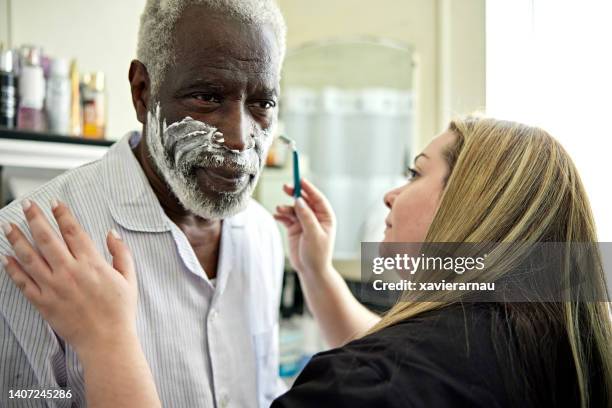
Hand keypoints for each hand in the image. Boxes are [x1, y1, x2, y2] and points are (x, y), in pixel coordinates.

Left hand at [0, 199, 137, 355]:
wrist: (106, 341)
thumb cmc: (120, 311)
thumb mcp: (128, 278)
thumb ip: (121, 253)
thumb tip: (112, 233)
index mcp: (91, 263)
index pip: (73, 231)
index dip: (62, 214)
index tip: (55, 203)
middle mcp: (69, 272)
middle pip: (47, 238)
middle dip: (35, 218)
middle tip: (27, 205)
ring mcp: (54, 287)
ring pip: (30, 257)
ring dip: (17, 239)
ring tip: (8, 226)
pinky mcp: (43, 303)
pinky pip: (23, 283)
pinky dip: (12, 269)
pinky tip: (6, 258)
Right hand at [273, 179, 335, 276]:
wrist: (310, 270)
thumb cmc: (317, 254)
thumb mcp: (313, 234)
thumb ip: (306, 216)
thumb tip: (299, 200)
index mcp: (325, 217)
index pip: (317, 198)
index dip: (309, 188)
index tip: (300, 180)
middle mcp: (315, 217)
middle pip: (304, 200)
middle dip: (295, 193)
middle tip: (285, 187)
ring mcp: (304, 222)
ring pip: (294, 208)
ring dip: (286, 207)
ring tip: (279, 210)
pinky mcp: (294, 228)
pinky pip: (286, 217)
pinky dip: (281, 215)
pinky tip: (276, 216)